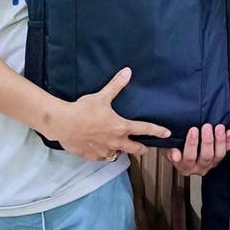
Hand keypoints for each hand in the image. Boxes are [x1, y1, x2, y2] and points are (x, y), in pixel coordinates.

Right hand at [51, 68, 170, 160]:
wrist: (63, 123)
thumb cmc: (83, 110)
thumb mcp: (101, 97)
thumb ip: (116, 85)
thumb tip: (127, 71)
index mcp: (121, 127)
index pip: (145, 129)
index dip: (158, 131)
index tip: (167, 133)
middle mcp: (117, 142)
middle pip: (136, 150)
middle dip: (143, 148)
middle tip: (145, 147)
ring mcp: (105, 151)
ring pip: (119, 153)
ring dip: (120, 149)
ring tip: (118, 144)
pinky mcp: (94, 157)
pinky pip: (103, 157)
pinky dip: (104, 153)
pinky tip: (101, 147)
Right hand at [163, 124, 229, 176]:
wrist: (180, 149)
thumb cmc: (173, 147)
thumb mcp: (166, 149)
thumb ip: (169, 151)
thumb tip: (175, 155)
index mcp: (185, 167)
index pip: (189, 157)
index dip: (192, 144)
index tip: (193, 130)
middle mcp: (198, 167)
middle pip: (206, 156)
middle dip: (207, 140)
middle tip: (207, 127)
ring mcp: (210, 164)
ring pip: (218, 155)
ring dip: (220, 140)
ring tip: (219, 128)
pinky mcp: (218, 158)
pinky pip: (226, 151)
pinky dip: (228, 141)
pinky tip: (229, 132)